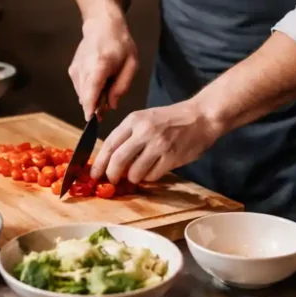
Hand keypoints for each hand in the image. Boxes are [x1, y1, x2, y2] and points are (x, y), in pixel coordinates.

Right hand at [68, 6, 137, 118]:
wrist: (102, 26)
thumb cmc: (120, 44)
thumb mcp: (131, 63)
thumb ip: (122, 86)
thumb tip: (112, 105)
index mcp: (100, 65)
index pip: (91, 90)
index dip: (90, 108)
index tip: (92, 120)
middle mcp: (83, 68)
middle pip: (86, 96)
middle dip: (96, 106)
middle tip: (108, 103)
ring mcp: (75, 69)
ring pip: (82, 95)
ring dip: (93, 98)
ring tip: (106, 86)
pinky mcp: (72, 71)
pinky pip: (80, 89)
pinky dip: (89, 91)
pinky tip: (99, 81)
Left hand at [90, 99, 222, 184]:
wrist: (201, 116)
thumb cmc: (172, 119)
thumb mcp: (146, 119)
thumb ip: (129, 136)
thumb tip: (111, 159)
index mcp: (134, 120)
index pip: (110, 144)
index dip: (99, 162)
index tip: (94, 173)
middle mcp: (144, 131)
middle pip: (118, 160)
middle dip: (112, 174)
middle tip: (112, 181)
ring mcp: (158, 145)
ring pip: (134, 172)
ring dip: (133, 178)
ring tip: (138, 174)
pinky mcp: (171, 157)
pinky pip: (152, 176)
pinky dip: (149, 178)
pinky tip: (154, 170)